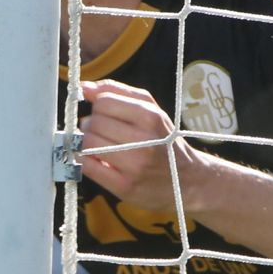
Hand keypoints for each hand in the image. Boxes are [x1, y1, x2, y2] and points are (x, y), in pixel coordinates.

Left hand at [78, 78, 207, 211]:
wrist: (188, 180)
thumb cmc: (164, 141)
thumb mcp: (151, 110)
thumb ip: (118, 92)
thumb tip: (84, 87)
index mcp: (150, 116)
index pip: (104, 102)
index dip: (98, 107)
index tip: (103, 115)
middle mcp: (144, 140)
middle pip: (94, 122)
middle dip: (91, 126)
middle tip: (101, 133)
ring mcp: (134, 165)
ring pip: (88, 143)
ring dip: (85, 143)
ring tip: (98, 146)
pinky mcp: (124, 186)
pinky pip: (88, 166)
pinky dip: (84, 161)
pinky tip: (94, 160)